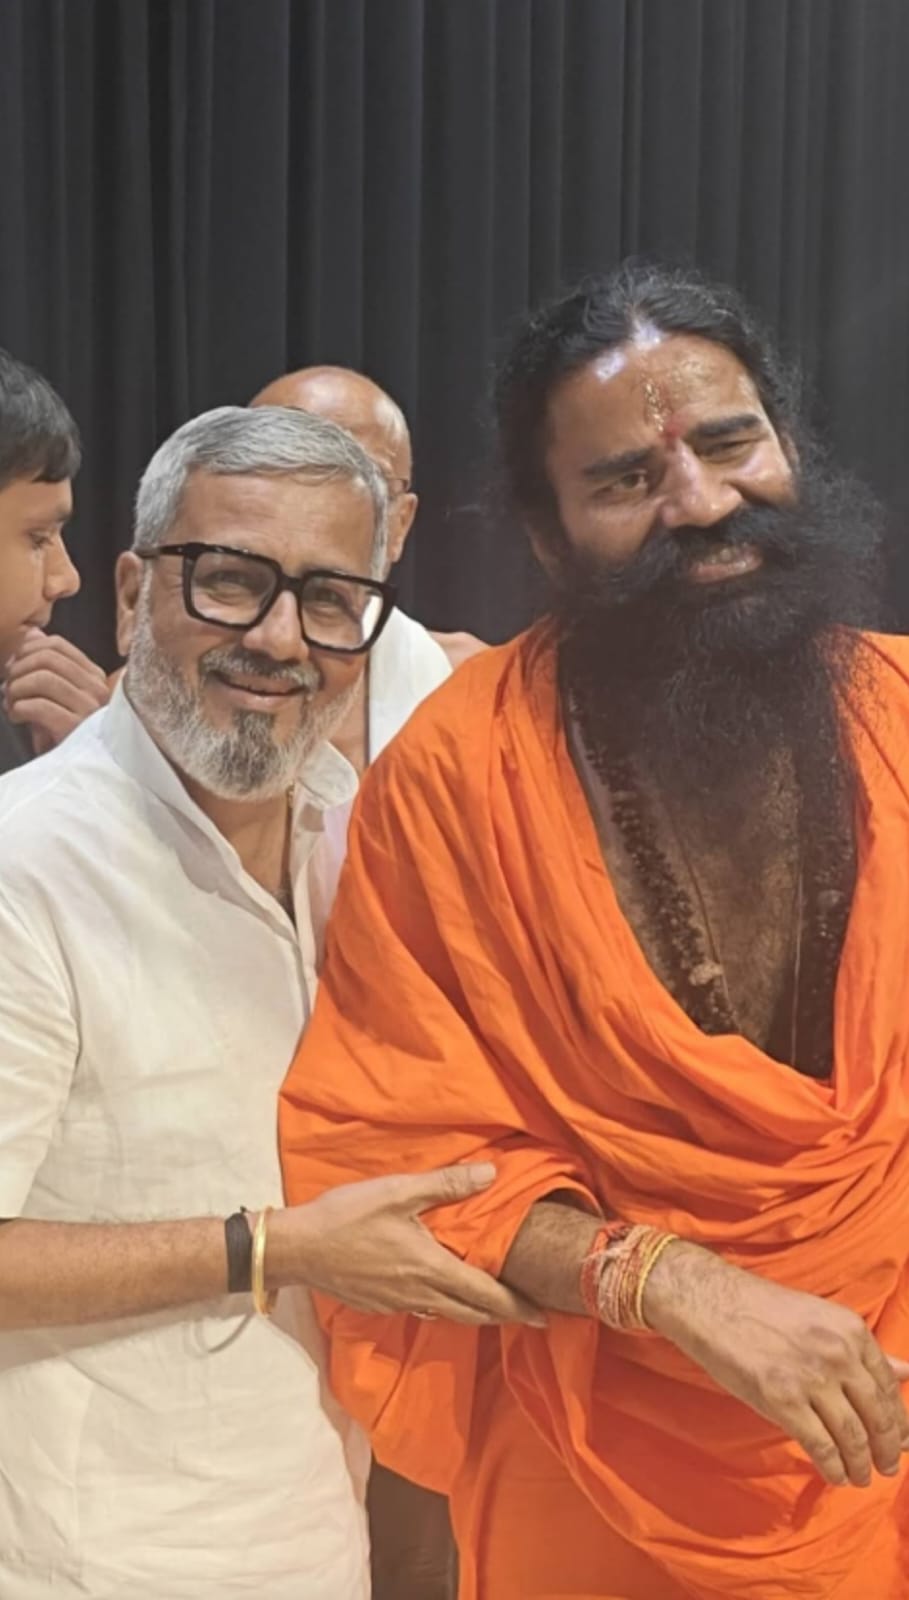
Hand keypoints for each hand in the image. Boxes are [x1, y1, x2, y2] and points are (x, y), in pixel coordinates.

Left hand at [4, 630, 109, 753]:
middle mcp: (96, 689)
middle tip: (7, 687)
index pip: (57, 645)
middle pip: (47, 658)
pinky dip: (19, 709)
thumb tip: (33, 633)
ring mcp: (89, 709)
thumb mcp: (55, 695)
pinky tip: (17, 717)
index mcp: (94, 677)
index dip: (26, 650)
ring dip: (16, 689)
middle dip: (17, 670)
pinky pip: (39, 706)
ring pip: (42, 678)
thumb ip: (46, 665)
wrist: (76, 775)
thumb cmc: (64, 734)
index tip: (12, 667)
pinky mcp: (75, 728)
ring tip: (10, 703)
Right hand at [268, 1163, 545, 1326]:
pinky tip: (444, 1295)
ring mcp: (398, 1302)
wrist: (297, 1249)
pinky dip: (446, 1307)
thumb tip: (492, 1174)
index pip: (486, 1295)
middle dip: (504, 1316)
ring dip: (476, 1313)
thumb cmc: (346, 1217)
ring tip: (496, 1306)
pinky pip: (424, 1310)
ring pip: (449, 1314)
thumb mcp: (397, 1192)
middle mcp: (419, 1293)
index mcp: (430, 1268)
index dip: (518, 1307)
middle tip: (532, 1317)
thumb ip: (446, 1184)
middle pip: (473, 1313)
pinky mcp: (380, 1303)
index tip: (546, 1316)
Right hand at [643, 1240, 908, 1486]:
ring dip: (861, 1464)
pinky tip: (835, 1476)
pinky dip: (833, 1467)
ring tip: (861, 1478)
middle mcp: (838, 1353)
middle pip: (878, 1415)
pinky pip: (821, 1445)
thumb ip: (862, 1350)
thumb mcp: (821, 1319)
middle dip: (888, 1449)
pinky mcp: (783, 1400)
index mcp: (851, 1330)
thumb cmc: (764, 1311)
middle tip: (888, 1467)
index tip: (903, 1440)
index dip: (900, 1421)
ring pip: (853, 1435)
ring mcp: (811, 1377)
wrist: (713, 1304)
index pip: (889, 1386)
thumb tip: (906, 1372)